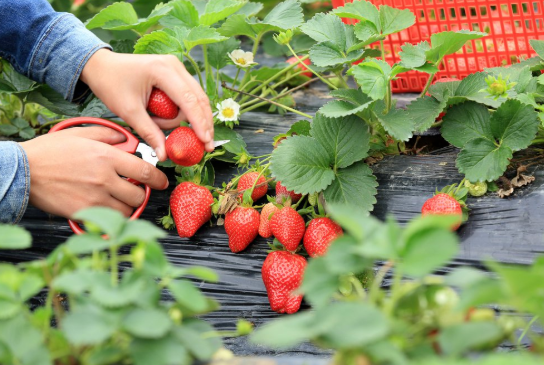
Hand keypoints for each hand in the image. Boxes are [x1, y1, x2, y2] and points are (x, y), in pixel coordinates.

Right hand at [19, 127, 168, 217]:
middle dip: (141, 194)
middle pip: (139, 195)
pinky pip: (108, 220)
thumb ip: (108, 134)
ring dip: (127, 207)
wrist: (24, 171)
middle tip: (135, 190)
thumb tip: (126, 138)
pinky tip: (105, 208)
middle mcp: (104, 179)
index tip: (162, 182)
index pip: (145, 172)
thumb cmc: (50, 152)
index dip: (158, 179)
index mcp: (107, 157)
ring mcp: (95, 198)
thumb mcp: (81, 133)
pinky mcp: (84, 212)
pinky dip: (111, 216)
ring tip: (118, 199)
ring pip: (126, 211)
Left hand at [80, 50, 214, 158]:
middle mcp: (175, 66)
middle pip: (199, 99)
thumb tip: (164, 154)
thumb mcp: (129, 112)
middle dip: (202, 123)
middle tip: (205, 145)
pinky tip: (173, 121)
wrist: (101, 66)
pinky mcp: (176, 74)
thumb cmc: (111, 84)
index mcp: (163, 70)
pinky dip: (185, 112)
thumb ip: (149, 133)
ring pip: (196, 98)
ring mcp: (177, 68)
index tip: (205, 141)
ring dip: (188, 118)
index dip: (199, 123)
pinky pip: (188, 96)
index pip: (189, 100)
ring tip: (161, 125)